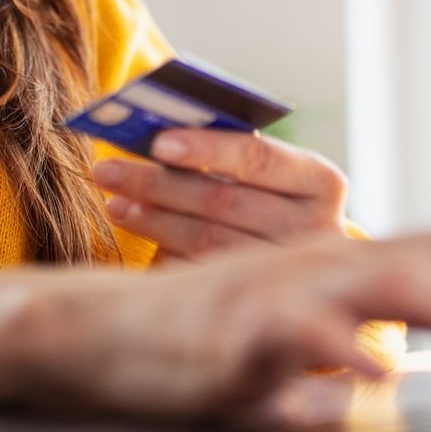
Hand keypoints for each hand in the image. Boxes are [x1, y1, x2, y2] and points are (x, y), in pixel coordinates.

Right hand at [29, 229, 430, 420]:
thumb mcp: (284, 347)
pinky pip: (301, 333)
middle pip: (428, 256)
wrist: (98, 335)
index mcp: (339, 267)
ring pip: (376, 281)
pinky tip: (378, 372)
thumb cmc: (193, 345)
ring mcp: (282, 287)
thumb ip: (336, 355)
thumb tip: (379, 378)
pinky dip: (342, 350)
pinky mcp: (241, 325)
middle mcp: (319, 263)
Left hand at [92, 128, 347, 260]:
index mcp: (322, 183)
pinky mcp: (260, 304)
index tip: (157, 141)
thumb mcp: (268, 172)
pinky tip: (135, 233)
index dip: (206, 147)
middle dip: (159, 183)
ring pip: (208, 242)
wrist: (307, 270)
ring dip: (153, 218)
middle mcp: (316, 231)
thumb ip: (228, 149)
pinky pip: (200, 276)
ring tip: (114, 201)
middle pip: (224, 201)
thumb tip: (157, 128)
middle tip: (107, 169)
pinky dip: (162, 251)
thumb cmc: (271, 197)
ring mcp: (290, 275)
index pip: (259, 158)